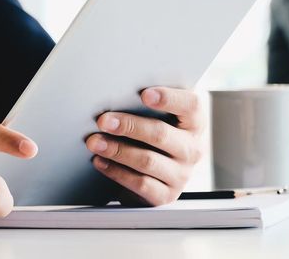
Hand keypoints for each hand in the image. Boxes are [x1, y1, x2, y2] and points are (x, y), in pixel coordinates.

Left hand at [85, 87, 203, 205]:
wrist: (153, 174)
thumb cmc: (150, 135)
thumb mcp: (156, 117)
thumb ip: (145, 104)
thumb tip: (114, 94)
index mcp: (194, 123)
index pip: (192, 106)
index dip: (170, 98)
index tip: (144, 94)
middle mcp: (192, 149)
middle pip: (161, 134)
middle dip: (129, 126)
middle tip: (103, 120)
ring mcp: (181, 175)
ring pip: (147, 160)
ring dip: (117, 150)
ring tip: (93, 142)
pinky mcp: (165, 195)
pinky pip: (140, 184)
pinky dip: (116, 172)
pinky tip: (99, 161)